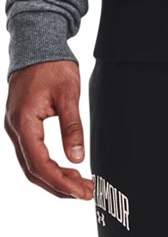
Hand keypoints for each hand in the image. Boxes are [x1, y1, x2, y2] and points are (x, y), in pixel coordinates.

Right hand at [4, 59, 94, 199]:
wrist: (37, 44)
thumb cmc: (51, 64)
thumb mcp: (68, 94)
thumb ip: (72, 127)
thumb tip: (78, 157)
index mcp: (24, 121)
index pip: (39, 164)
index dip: (60, 182)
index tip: (80, 192)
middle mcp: (15, 128)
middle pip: (33, 170)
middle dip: (59, 185)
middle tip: (84, 192)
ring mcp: (15, 127)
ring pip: (31, 164)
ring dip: (54, 177)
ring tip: (79, 184)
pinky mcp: (21, 125)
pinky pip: (31, 153)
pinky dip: (48, 165)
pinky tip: (66, 167)